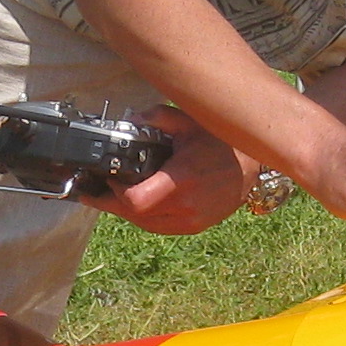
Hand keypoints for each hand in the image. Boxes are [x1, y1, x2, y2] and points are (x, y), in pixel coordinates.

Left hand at [100, 108, 248, 235]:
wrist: (250, 168)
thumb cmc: (219, 143)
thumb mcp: (187, 122)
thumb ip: (155, 118)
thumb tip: (128, 122)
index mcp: (181, 180)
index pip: (134, 201)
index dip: (114, 193)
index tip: (108, 177)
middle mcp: (185, 205)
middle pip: (133, 215)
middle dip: (111, 202)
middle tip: (95, 190)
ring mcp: (190, 220)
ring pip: (144, 224)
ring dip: (126, 211)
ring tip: (112, 195)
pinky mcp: (193, 227)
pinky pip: (158, 227)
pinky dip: (144, 216)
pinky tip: (137, 202)